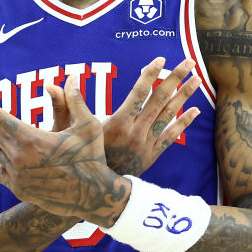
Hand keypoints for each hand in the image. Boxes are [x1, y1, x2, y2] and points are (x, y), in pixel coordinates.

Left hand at [0, 76, 131, 225]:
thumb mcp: (87, 126)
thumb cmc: (91, 158)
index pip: (1, 118)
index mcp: (31, 139)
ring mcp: (17, 175)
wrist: (92, 196)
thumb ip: (75, 100)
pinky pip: (2, 172)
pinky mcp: (19, 189)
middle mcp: (19, 157)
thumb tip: (71, 78)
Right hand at [45, 57, 201, 174]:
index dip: (150, 74)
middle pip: (160, 100)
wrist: (92, 193)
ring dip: (184, 96)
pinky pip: (172, 137)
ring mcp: (146, 145)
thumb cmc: (77, 159)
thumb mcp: (67, 131)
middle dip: (175, 79)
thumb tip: (53, 85)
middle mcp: (135, 133)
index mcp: (118, 124)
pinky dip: (184, 123)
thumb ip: (63, 105)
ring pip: (169, 116)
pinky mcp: (152, 155)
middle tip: (188, 62)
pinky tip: (195, 110)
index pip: (138, 93)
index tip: (161, 59)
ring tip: (197, 79)